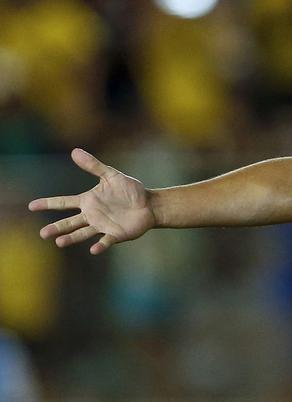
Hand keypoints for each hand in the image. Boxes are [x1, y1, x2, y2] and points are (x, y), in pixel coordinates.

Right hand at [29, 148, 155, 253]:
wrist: (149, 204)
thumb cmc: (130, 190)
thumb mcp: (111, 175)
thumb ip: (94, 165)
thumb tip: (75, 151)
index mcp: (88, 201)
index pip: (63, 202)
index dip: (48, 203)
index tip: (32, 206)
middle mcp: (91, 215)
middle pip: (69, 223)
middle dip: (56, 228)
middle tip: (43, 233)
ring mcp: (102, 226)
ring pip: (82, 233)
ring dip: (71, 238)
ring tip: (59, 242)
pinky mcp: (115, 234)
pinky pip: (106, 241)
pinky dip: (100, 245)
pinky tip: (93, 249)